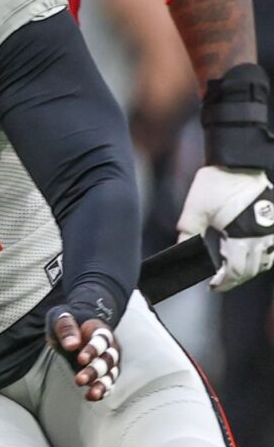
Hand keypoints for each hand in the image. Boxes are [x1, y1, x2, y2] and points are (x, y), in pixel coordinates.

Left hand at [48, 307, 120, 402]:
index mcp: (100, 330)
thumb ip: (67, 329)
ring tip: (92, 394)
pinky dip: (103, 390)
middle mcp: (110, 346)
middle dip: (95, 371)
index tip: (81, 359)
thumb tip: (72, 345)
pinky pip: (108, 382)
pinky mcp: (105, 372)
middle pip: (107, 359)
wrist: (77, 325)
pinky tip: (92, 397)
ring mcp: (110, 360)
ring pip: (110, 373)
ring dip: (102, 384)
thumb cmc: (69, 321)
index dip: (92, 350)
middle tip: (79, 380)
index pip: (101, 340)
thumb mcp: (62, 319)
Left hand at [176, 165, 273, 290]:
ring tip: (234, 270)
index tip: (213, 285)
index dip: (225, 282)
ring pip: (267, 260)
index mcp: (242, 235)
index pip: (236, 270)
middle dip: (236, 278)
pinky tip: (251, 254)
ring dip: (251, 269)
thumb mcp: (195, 210)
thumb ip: (188, 235)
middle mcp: (262, 235)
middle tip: (221, 282)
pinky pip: (273, 247)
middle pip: (252, 269)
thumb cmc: (218, 182)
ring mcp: (272, 228)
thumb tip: (181, 253)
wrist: (241, 160)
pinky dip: (263, 256)